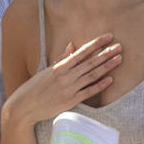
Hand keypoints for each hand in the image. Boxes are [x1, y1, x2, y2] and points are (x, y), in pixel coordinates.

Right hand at [6, 34, 121, 125]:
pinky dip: (99, 85)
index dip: (96, 43)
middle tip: (120, 46)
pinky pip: (88, 92)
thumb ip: (62, 58)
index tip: (108, 36)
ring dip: (106, 66)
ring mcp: (68, 88)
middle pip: (90, 62)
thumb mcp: (47, 70)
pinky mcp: (70, 101)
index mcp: (59, 66)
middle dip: (106, 53)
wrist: (24, 107)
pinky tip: (110, 80)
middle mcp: (65, 76)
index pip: (81, 52)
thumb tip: (72, 45)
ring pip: (92, 75)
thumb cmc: (34, 87)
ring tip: (119, 58)